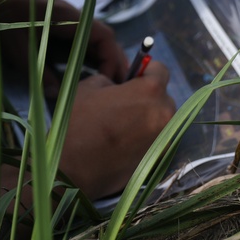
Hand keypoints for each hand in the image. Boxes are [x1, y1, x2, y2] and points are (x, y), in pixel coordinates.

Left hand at [0, 0, 129, 86]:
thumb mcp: (17, 50)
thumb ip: (40, 73)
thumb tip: (58, 94)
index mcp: (65, 16)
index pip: (102, 34)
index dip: (112, 58)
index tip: (113, 81)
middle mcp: (68, 14)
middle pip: (101, 36)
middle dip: (111, 61)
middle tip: (115, 87)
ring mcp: (61, 17)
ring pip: (90, 38)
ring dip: (99, 58)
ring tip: (104, 84)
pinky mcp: (53, 22)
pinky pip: (77, 38)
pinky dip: (85, 54)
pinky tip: (83, 72)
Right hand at [59, 61, 174, 198]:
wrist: (74, 169)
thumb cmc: (79, 123)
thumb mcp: (89, 87)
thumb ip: (111, 81)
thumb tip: (119, 86)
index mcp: (149, 91)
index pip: (160, 70)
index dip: (145, 70)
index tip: (134, 77)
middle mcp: (164, 114)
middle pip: (163, 97)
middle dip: (147, 96)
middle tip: (125, 102)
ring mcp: (164, 139)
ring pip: (162, 119)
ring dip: (148, 117)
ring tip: (123, 124)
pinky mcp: (159, 159)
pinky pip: (157, 139)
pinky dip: (145, 136)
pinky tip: (125, 141)